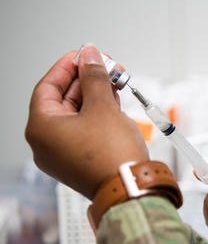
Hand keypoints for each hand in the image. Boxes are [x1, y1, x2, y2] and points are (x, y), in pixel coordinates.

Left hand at [25, 45, 148, 199]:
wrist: (130, 188)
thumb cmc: (112, 156)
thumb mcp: (103, 106)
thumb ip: (94, 77)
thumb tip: (89, 56)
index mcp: (41, 129)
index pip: (48, 87)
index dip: (68, 67)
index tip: (84, 55)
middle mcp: (46, 144)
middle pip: (62, 101)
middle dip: (87, 81)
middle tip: (106, 67)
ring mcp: (63, 155)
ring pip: (76, 116)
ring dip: (95, 97)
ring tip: (115, 83)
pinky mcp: (80, 161)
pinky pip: (84, 130)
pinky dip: (98, 115)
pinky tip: (114, 104)